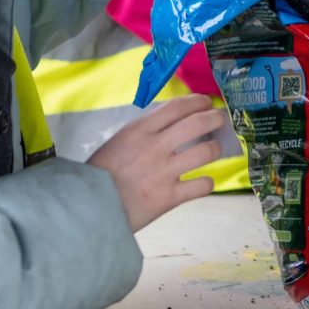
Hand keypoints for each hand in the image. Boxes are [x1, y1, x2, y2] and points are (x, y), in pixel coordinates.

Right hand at [88, 94, 228, 231]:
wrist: (88, 207)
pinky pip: (202, 185)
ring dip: (215, 149)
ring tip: (214, 150)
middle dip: (216, 118)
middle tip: (221, 120)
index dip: (197, 101)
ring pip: (206, 152)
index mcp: (140, 130)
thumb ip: (145, 131)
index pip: (178, 106)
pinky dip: (207, 182)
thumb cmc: (101, 174)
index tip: (206, 102)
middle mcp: (156, 147)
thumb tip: (172, 121)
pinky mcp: (169, 197)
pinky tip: (204, 182)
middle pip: (198, 123)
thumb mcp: (119, 141)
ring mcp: (164, 172)